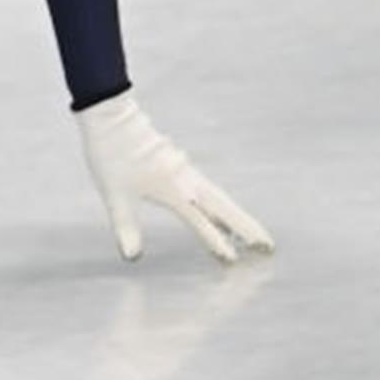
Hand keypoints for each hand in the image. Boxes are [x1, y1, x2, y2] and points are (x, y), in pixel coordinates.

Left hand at [77, 93, 274, 264]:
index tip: (232, 261)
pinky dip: (220, 204)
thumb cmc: (111, 156)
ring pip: (220, 198)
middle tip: (267, 247)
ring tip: (253, 236)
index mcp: (174, 191)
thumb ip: (126, 227)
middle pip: (225, 208)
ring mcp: (186, 171)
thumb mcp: (115, 196)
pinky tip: (220, 210)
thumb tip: (132, 257)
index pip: (201, 222)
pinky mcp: (180, 164)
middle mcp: (187, 181)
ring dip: (237, 217)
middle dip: (246, 228)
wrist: (111, 118)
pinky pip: (208, 189)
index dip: (216, 243)